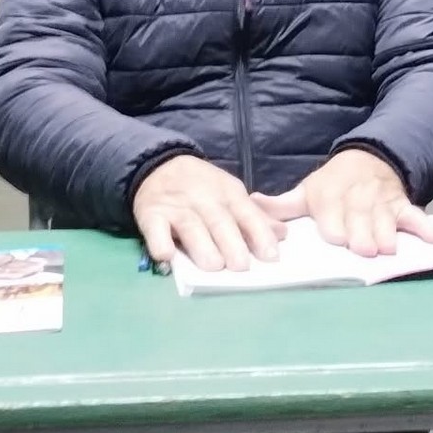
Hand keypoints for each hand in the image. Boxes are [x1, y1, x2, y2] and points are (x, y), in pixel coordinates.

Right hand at [132, 155, 284, 272]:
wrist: (160, 165)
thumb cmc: (203, 187)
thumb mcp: (231, 194)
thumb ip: (255, 217)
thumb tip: (282, 235)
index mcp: (229, 194)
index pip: (248, 214)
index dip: (260, 234)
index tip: (271, 256)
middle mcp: (204, 199)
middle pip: (220, 222)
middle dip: (232, 244)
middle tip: (241, 267)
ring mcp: (177, 207)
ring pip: (191, 227)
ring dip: (202, 247)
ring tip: (213, 267)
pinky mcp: (150, 214)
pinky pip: (155, 229)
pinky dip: (160, 242)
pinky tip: (167, 256)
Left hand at [252, 149, 432, 255]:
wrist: (370, 159)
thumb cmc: (333, 186)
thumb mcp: (308, 191)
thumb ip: (282, 205)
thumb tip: (251, 204)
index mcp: (330, 194)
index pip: (332, 209)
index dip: (334, 222)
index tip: (336, 237)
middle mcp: (357, 198)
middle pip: (360, 216)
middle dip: (362, 232)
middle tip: (364, 249)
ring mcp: (382, 202)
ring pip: (386, 217)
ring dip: (388, 232)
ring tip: (389, 248)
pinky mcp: (403, 205)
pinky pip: (416, 215)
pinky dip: (426, 227)